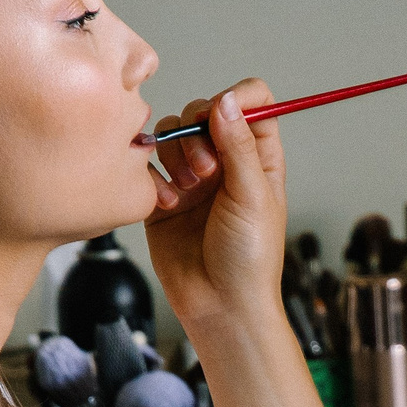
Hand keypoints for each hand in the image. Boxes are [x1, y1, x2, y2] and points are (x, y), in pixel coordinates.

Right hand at [142, 79, 286, 339]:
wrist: (219, 306)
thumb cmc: (249, 260)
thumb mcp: (253, 196)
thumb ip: (238, 145)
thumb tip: (227, 100)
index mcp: (258, 158)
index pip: (251, 102)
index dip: (234, 100)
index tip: (219, 117)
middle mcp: (225, 162)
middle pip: (203, 112)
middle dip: (197, 133)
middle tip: (204, 172)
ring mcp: (193, 178)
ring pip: (172, 134)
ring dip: (175, 154)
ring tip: (186, 190)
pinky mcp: (164, 197)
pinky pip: (148, 165)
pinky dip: (153, 177)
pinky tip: (167, 204)